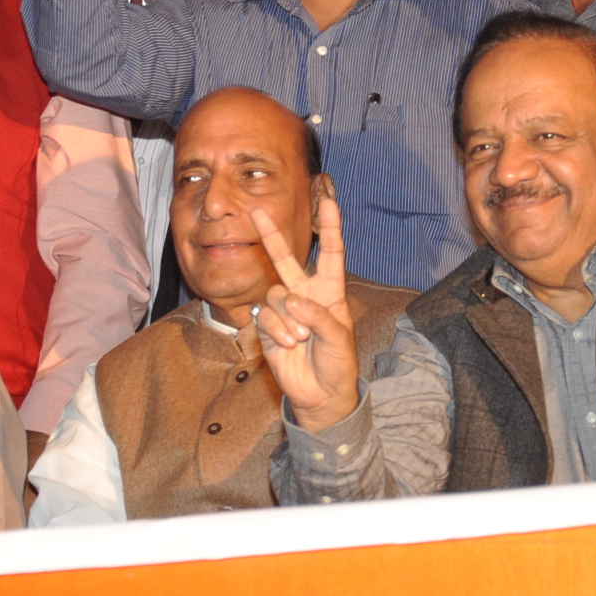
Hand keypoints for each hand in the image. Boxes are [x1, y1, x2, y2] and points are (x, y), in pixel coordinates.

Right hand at [250, 195, 358, 433]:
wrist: (320, 394)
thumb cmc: (337, 362)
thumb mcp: (338, 337)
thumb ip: (318, 315)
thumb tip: (292, 300)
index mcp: (329, 291)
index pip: (330, 254)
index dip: (330, 227)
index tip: (329, 201)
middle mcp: (304, 295)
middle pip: (286, 259)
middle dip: (270, 236)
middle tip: (257, 211)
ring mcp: (284, 310)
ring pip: (275, 294)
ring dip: (288, 318)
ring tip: (300, 339)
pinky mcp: (267, 327)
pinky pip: (265, 316)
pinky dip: (278, 330)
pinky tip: (289, 344)